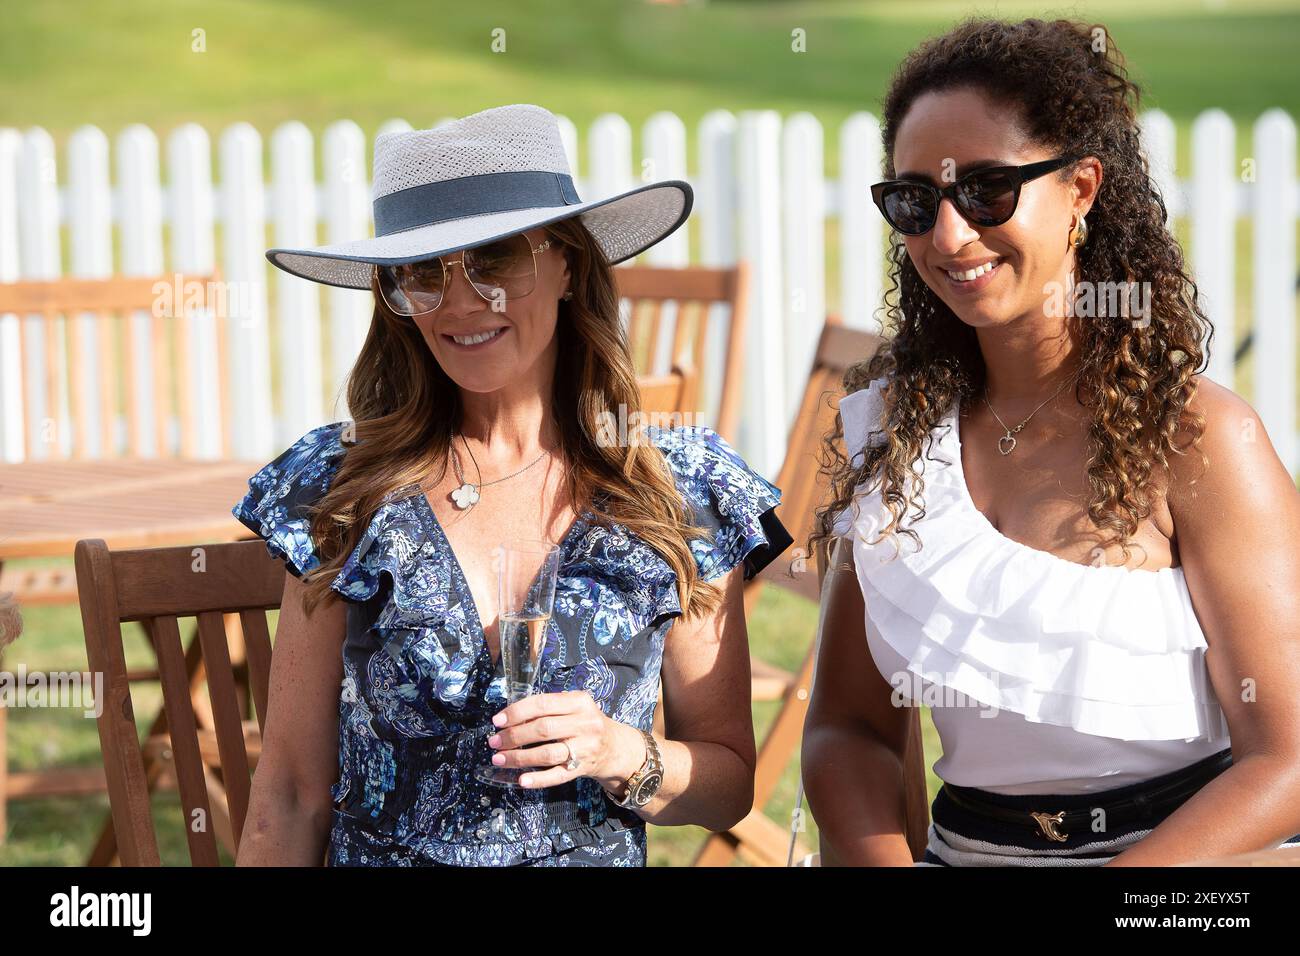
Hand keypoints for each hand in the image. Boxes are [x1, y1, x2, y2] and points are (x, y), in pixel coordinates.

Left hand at [487, 691, 646, 791]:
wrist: (615, 747)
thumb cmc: (585, 723)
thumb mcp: (575, 706)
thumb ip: (549, 707)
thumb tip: (509, 717)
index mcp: (579, 702)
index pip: (543, 704)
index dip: (517, 712)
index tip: (497, 721)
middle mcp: (585, 723)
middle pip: (543, 729)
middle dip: (514, 736)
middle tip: (494, 742)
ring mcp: (586, 748)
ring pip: (548, 753)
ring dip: (519, 758)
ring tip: (499, 759)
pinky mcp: (583, 768)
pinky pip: (557, 776)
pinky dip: (538, 779)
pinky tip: (521, 780)